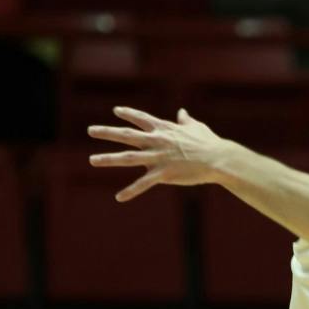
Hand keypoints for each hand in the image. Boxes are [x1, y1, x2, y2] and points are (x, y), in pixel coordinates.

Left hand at [88, 106, 228, 201]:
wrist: (218, 159)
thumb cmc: (209, 143)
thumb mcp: (196, 127)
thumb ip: (186, 120)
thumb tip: (182, 112)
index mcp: (164, 129)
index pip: (142, 118)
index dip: (128, 114)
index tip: (116, 110)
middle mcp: (157, 141)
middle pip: (126, 135)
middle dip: (107, 132)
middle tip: (90, 130)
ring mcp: (158, 157)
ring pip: (128, 158)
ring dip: (108, 159)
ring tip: (92, 160)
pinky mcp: (163, 174)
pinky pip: (143, 184)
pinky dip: (131, 191)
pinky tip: (119, 197)